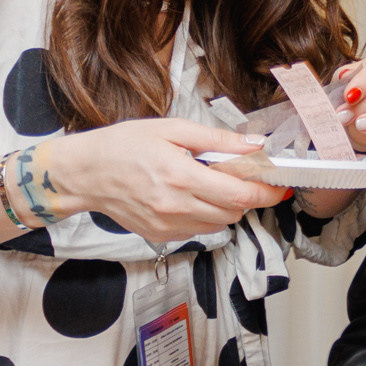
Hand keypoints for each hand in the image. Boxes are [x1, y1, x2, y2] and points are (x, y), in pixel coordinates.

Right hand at [45, 119, 290, 243]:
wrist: (85, 173)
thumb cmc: (124, 146)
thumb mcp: (172, 129)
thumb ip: (217, 139)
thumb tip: (253, 145)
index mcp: (181, 177)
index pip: (240, 195)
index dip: (267, 192)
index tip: (280, 186)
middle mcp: (176, 207)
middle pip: (234, 212)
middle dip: (245, 195)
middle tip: (237, 175)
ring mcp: (168, 225)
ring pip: (219, 224)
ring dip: (225, 206)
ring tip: (207, 183)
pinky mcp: (161, 236)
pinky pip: (199, 230)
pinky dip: (205, 215)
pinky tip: (189, 196)